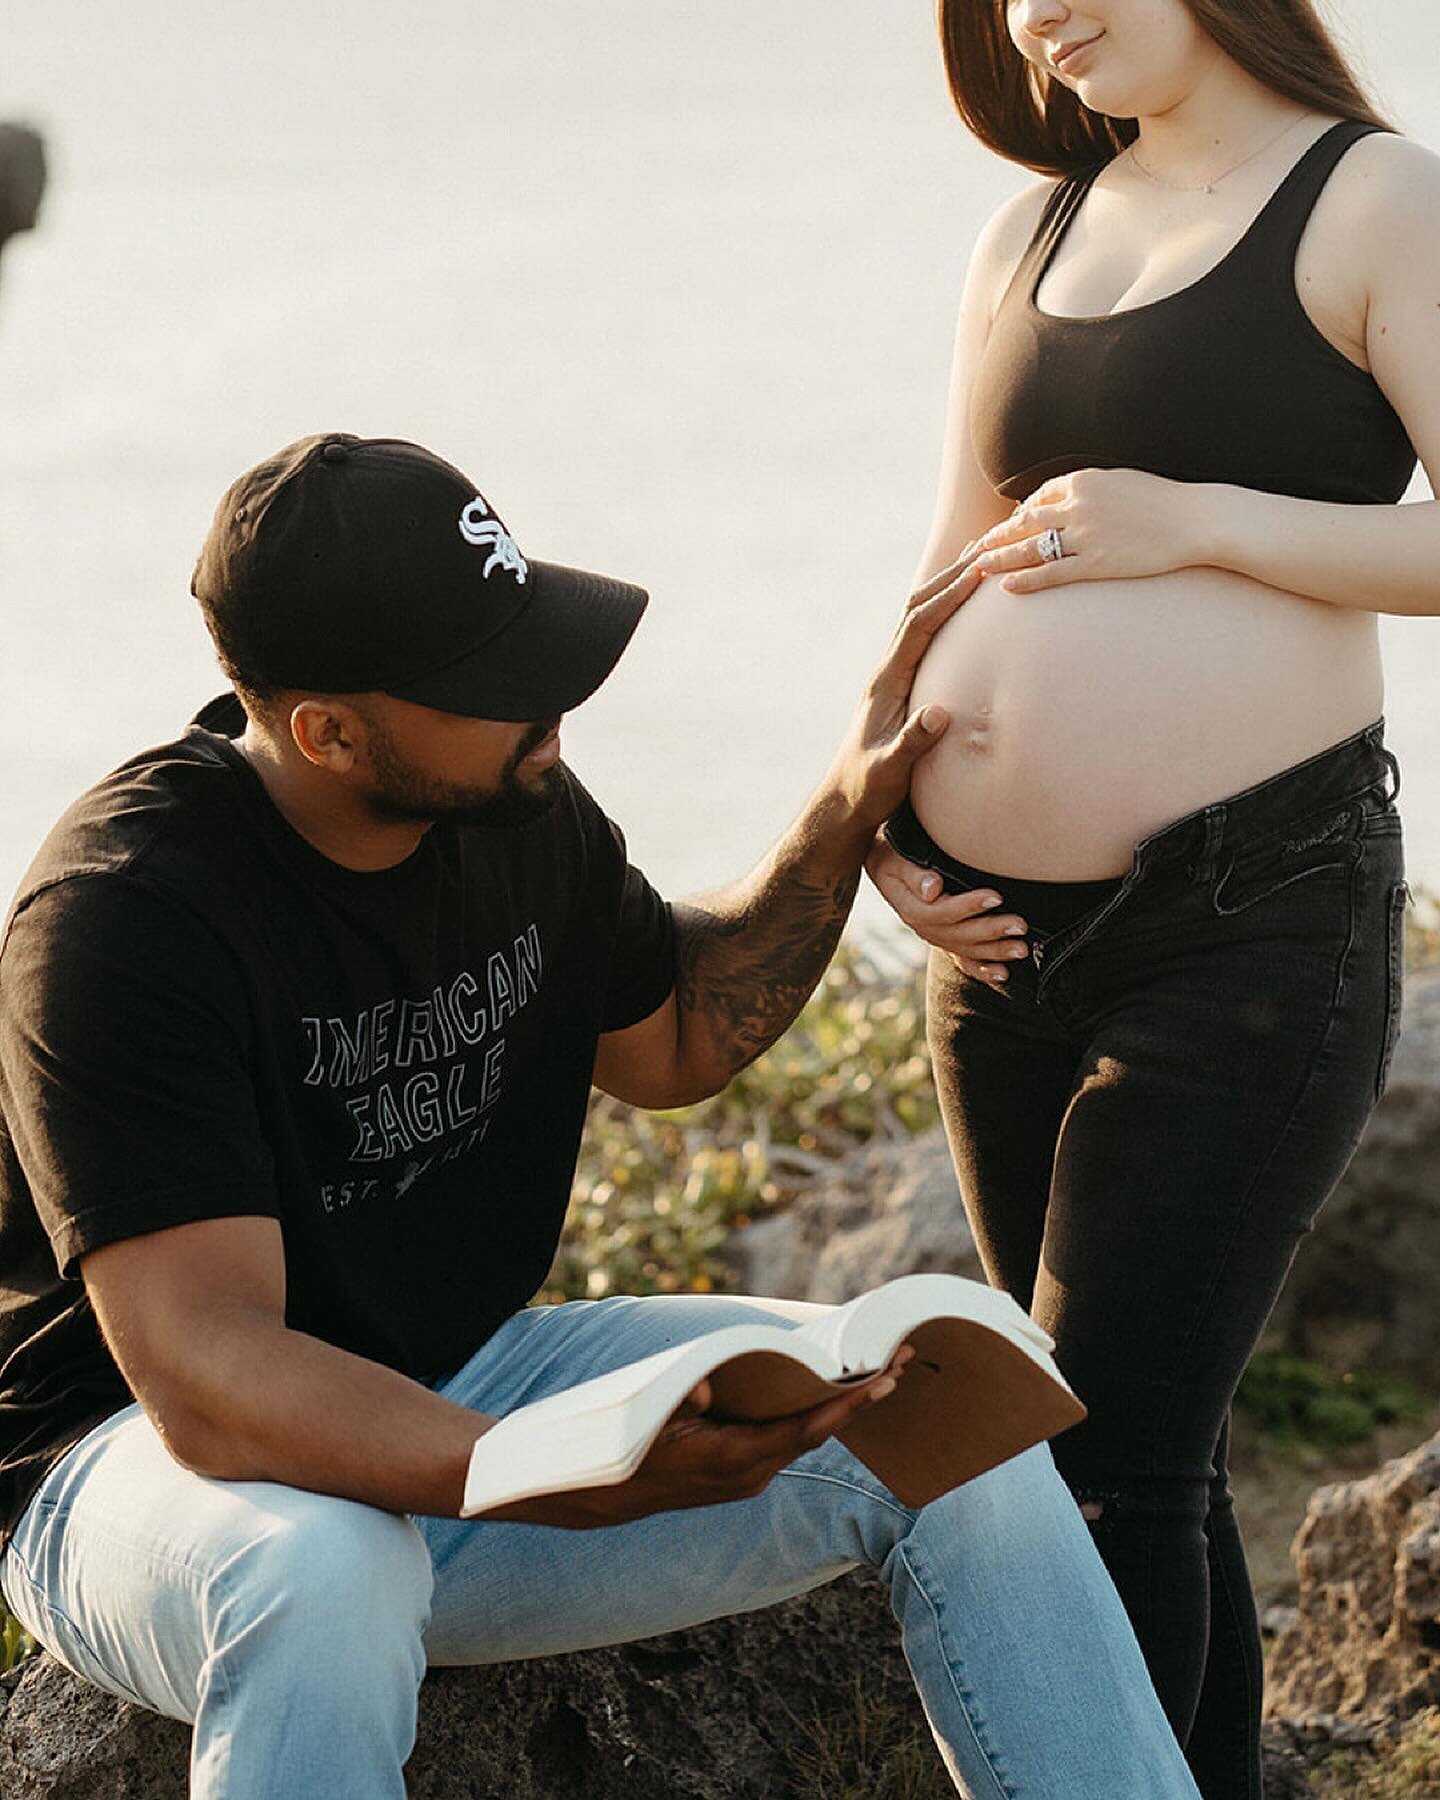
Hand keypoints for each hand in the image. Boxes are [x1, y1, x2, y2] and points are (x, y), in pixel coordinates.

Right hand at [480, 1351, 910, 1528]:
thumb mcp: (654, 1417)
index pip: (804, 1428)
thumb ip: (687, 1400)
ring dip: (843, 1404)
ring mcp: (748, 1476)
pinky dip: (815, 1415)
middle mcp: (750, 1473)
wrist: (605, 1494)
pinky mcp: (742, 1472)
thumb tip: (713, 1384)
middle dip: (862, 1396)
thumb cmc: (630, 1445)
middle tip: (906, 1359)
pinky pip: (788, 1439)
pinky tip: (834, 1391)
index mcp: (734, 1459)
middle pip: (818, 1430)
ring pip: (806, 1434)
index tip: (885, 1381)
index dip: (846, 1404)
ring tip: (885, 1368)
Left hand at [824, 557, 984, 834]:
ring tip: (979, 562)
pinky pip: (926, 639)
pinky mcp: (902, 688)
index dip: (948, 597)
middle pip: (918, 609)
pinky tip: (967, 611)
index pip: (919, 626)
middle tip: (985, 546)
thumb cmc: (867, 789)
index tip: (978, 571)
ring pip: (920, 619)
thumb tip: (940, 714)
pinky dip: (947, 615)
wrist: (844, 803)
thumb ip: (913, 743)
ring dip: (947, 589)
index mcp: (886, 682)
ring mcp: (894, 677)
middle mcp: (888, 671)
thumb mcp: (890, 770)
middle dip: (949, 577)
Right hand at [866, 839, 1027, 988]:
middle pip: (961, 934)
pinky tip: (1002, 975)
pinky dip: (983, 970)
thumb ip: (915, 875)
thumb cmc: (895, 859)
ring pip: (968, 950)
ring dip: (996, 952)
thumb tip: (933, 888)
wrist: (887, 870)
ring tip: (1020, 949)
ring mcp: (937, 938)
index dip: (971, 905)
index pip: (945, 911)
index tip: (996, 896)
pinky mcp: (946, 942)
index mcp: (914, 910)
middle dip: (993, 931)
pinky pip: (964, 961)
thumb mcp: (897, 861)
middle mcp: (926, 929)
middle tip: (1020, 926)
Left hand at [968, 468, 1209, 592]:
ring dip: (1001, 558)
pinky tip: (1007, 588)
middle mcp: (1077, 506)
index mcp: (1083, 481)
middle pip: (1025, 522)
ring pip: (1031, 548)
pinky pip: (1052, 574)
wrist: (1195, 519)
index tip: (1009, 526)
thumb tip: (1075, 495)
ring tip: (979, 567)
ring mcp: (1085, 536)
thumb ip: (1093, 488)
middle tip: (977, 548)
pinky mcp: (1096, 563)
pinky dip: (1026, 581)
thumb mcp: (1122, 481)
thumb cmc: (1164, 501)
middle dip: (998, 536)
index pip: (1039, 497)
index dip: (1020, 513)